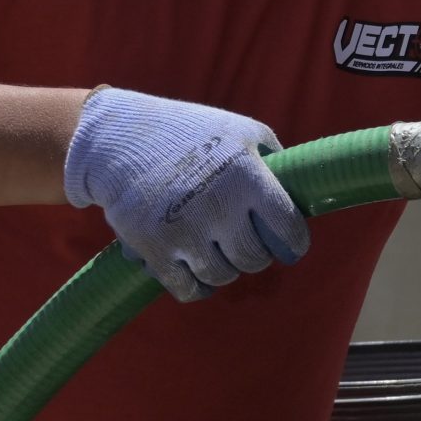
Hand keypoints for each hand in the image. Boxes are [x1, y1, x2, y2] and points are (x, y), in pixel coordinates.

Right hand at [65, 88, 310, 301]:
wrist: (118, 139)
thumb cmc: (189, 133)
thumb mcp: (241, 131)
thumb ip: (275, 162)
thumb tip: (302, 197)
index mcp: (247, 175)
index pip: (289, 231)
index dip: (292, 244)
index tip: (288, 247)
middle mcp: (219, 206)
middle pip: (254, 260)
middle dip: (253, 253)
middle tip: (243, 241)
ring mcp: (184, 231)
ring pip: (223, 276)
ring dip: (223, 267)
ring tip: (214, 247)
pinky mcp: (153, 249)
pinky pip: (188, 290)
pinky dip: (196, 288)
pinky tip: (197, 274)